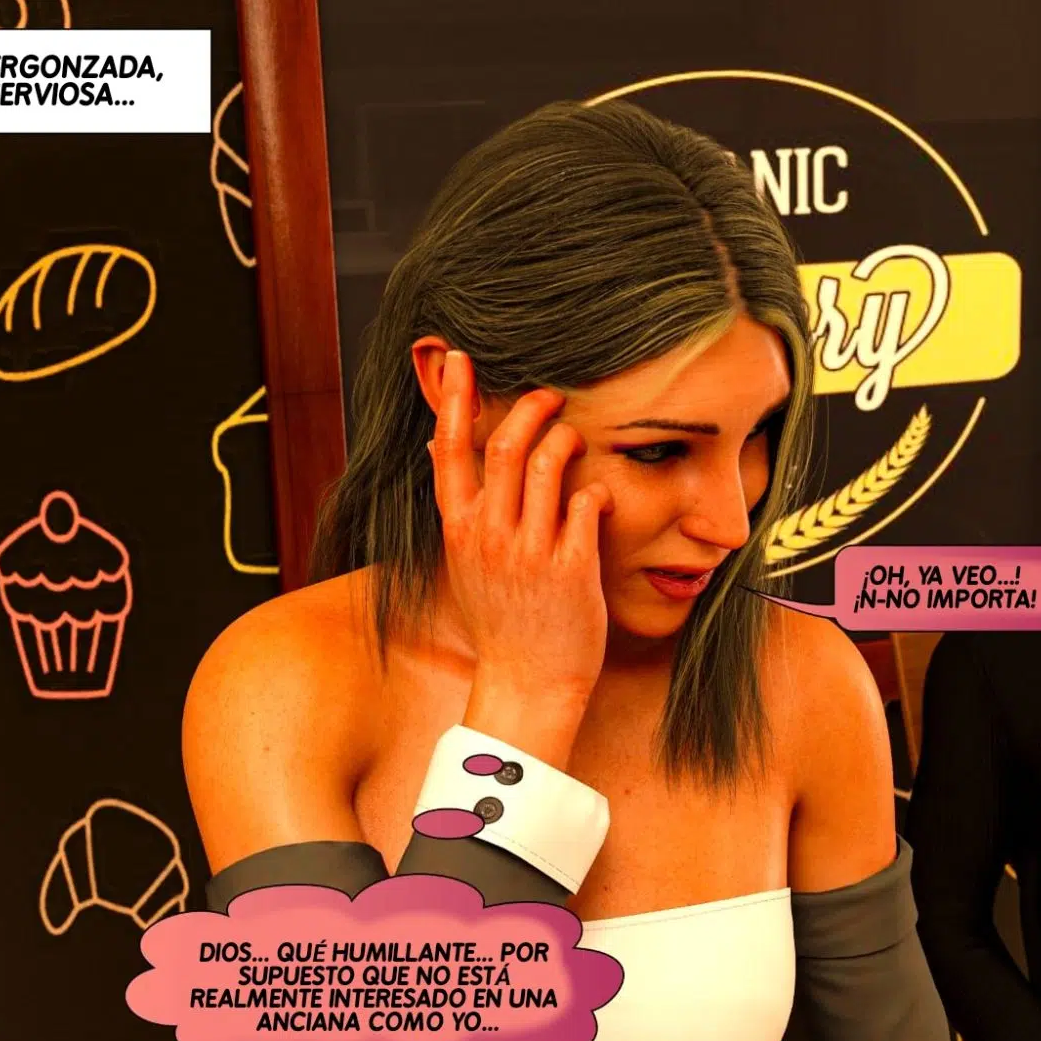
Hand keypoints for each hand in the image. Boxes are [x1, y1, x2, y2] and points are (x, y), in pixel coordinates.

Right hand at [429, 348, 610, 766]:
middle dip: (531, 406)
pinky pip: (585, 504)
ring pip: (548, 465)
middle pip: (506, 444)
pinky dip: (594, 490)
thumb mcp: (465, 562)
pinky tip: (599, 497)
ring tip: (576, 438)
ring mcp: (529, 552)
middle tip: (551, 396)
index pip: (448, 449)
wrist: (528, 681)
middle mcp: (489, 536)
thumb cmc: (502, 620)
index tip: (460, 358)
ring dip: (566, 439)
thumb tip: (441, 450)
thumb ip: (461, 508)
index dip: (452, 397)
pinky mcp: (570, 568)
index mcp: (458, 531)